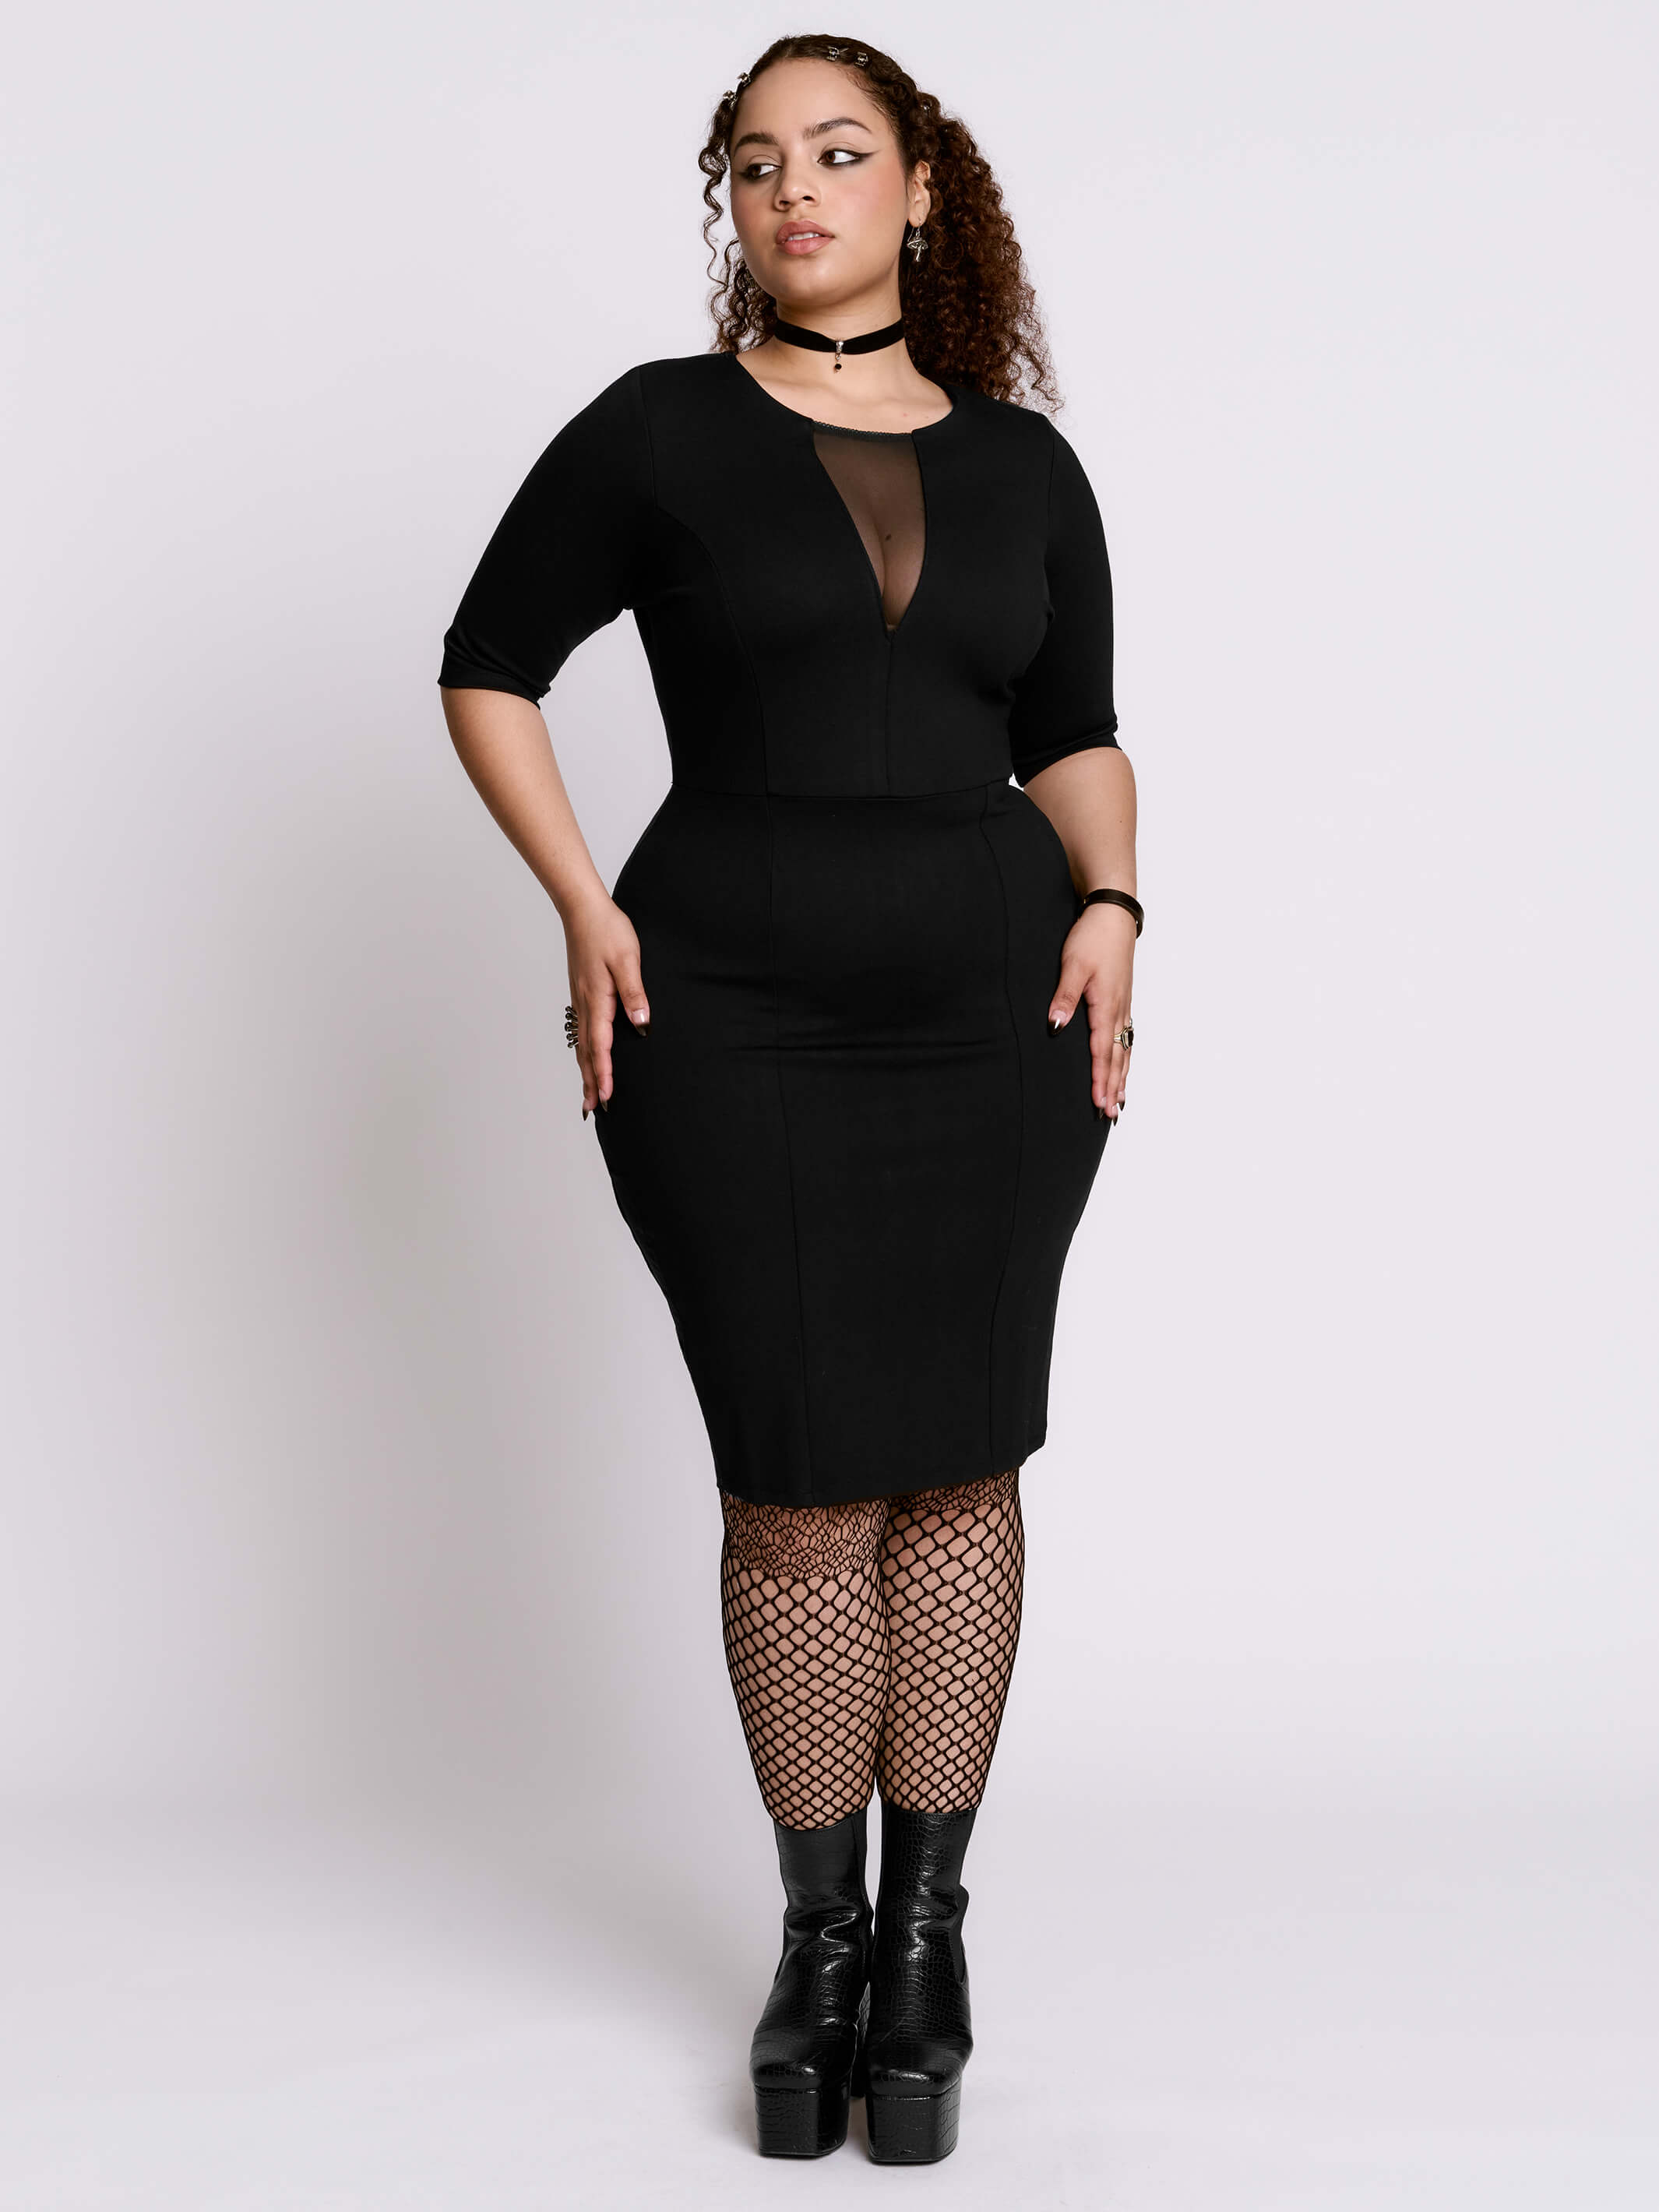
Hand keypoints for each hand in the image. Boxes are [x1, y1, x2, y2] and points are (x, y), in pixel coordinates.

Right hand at [564, 889, 649, 1116]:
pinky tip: (587, 1055)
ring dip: (585, 1070)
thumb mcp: (627, 960)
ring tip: (588, 1094)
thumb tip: (642, 1025)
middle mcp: (584, 1004)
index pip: (600, 1045)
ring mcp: (580, 999)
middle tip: (593, 1109)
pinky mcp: (581, 993)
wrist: (583, 909)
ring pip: (582, 1043)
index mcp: (597, 1000)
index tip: (607, 1097)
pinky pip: (582, 1031)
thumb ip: (634, 994)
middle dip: (590, 1081)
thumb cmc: (608, 931)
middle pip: (586, 1052)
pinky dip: (584, 1051)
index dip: (604, 1073)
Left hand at [1047, 901, 1134, 1118]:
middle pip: (1117, 1057)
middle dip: (1113, 1087)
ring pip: (1124, 1050)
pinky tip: (1124, 1067)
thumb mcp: (1073, 965)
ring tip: (1120, 1102)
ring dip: (1122, 1077)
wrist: (1112, 914)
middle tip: (1110, 1115)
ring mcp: (1123, 1006)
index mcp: (1106, 1005)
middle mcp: (1119, 1010)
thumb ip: (1064, 997)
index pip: (1101, 1051)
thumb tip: (1055, 1026)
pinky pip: (1126, 1037)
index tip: (1098, 1103)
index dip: (1100, 1079)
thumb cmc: (1091, 937)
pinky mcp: (1122, 1000)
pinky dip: (1125, 1058)